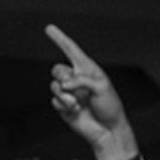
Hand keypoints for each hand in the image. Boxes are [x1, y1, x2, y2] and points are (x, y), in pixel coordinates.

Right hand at [44, 25, 135, 159]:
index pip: (71, 50)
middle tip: (74, 88)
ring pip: (54, 86)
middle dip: (63, 78)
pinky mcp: (63, 106)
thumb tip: (64, 84)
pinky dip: (63, 105)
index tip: (49, 28)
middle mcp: (76, 79)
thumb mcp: (101, 86)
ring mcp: (69, 93)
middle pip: (57, 70)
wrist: (107, 130)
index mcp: (87, 69)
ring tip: (77, 104)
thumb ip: (82, 80)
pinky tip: (75, 110)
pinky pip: (54, 100)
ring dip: (64, 95)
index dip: (60, 38)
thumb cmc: (109, 106)